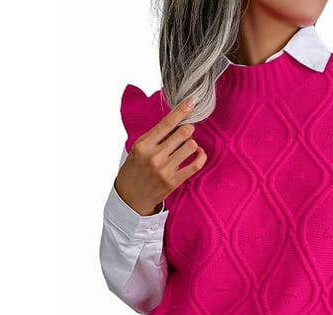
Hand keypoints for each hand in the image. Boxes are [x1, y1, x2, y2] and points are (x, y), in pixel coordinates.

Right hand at [114, 97, 207, 215]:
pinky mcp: (174, 181)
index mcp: (144, 144)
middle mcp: (155, 156)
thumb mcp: (139, 148)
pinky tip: (198, 154)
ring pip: (191, 146)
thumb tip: (178, 119)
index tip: (192, 101)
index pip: (167, 122)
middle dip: (188, 129)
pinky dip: (201, 156)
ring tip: (187, 146)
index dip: (183, 110)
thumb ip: (156, 135)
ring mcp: (165, 169)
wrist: (131, 196)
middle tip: (186, 131)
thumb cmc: (136, 168)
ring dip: (192, 143)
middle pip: (183, 132)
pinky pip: (196, 165)